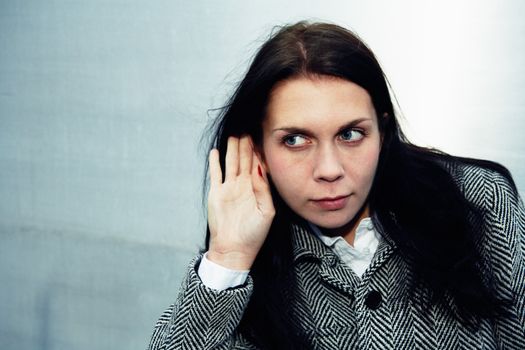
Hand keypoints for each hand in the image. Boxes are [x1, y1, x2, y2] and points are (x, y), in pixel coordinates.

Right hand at [207, 135, 274, 269]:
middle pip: (244, 159)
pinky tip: (215, 151)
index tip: (261, 135)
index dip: (259, 151)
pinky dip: (215, 163)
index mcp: (256, 189)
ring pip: (231, 163)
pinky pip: (215, 174)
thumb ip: (264, 189)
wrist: (234, 249)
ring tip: (234, 132)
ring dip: (232, 148)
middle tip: (247, 126)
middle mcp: (242, 185)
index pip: (258, 165)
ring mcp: (228, 188)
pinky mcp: (216, 194)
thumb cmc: (253, 234)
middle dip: (246, 144)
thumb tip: (260, 168)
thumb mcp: (267, 212)